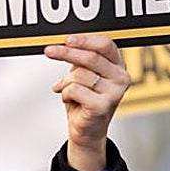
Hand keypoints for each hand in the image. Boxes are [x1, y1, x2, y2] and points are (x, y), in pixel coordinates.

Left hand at [46, 34, 130, 170]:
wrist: (87, 131)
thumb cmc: (84, 101)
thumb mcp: (82, 75)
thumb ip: (79, 60)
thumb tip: (63, 45)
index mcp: (118, 66)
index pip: (105, 44)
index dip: (85, 40)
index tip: (67, 39)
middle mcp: (120, 78)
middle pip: (91, 57)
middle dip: (66, 53)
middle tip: (49, 51)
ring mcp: (114, 93)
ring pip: (79, 75)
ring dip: (65, 82)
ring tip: (67, 91)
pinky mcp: (103, 106)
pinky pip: (74, 90)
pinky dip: (65, 94)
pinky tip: (70, 100)